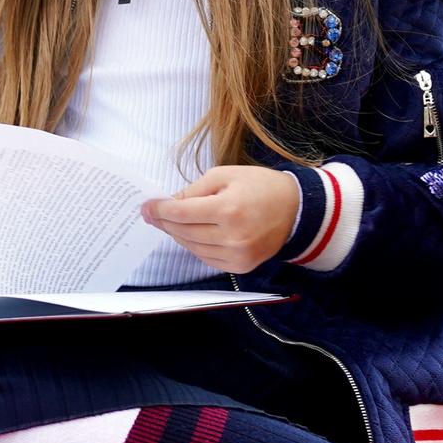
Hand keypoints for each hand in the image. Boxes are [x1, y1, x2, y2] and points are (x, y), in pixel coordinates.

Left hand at [142, 165, 303, 272]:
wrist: (296, 210)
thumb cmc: (260, 186)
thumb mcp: (225, 175)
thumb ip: (194, 190)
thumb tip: (167, 204)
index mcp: (229, 210)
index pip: (181, 214)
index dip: (159, 210)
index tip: (146, 206)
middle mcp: (233, 237)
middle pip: (183, 232)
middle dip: (164, 222)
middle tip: (152, 214)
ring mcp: (238, 255)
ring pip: (192, 247)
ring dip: (178, 235)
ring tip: (170, 222)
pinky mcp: (241, 266)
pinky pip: (206, 258)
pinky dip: (195, 246)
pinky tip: (192, 234)